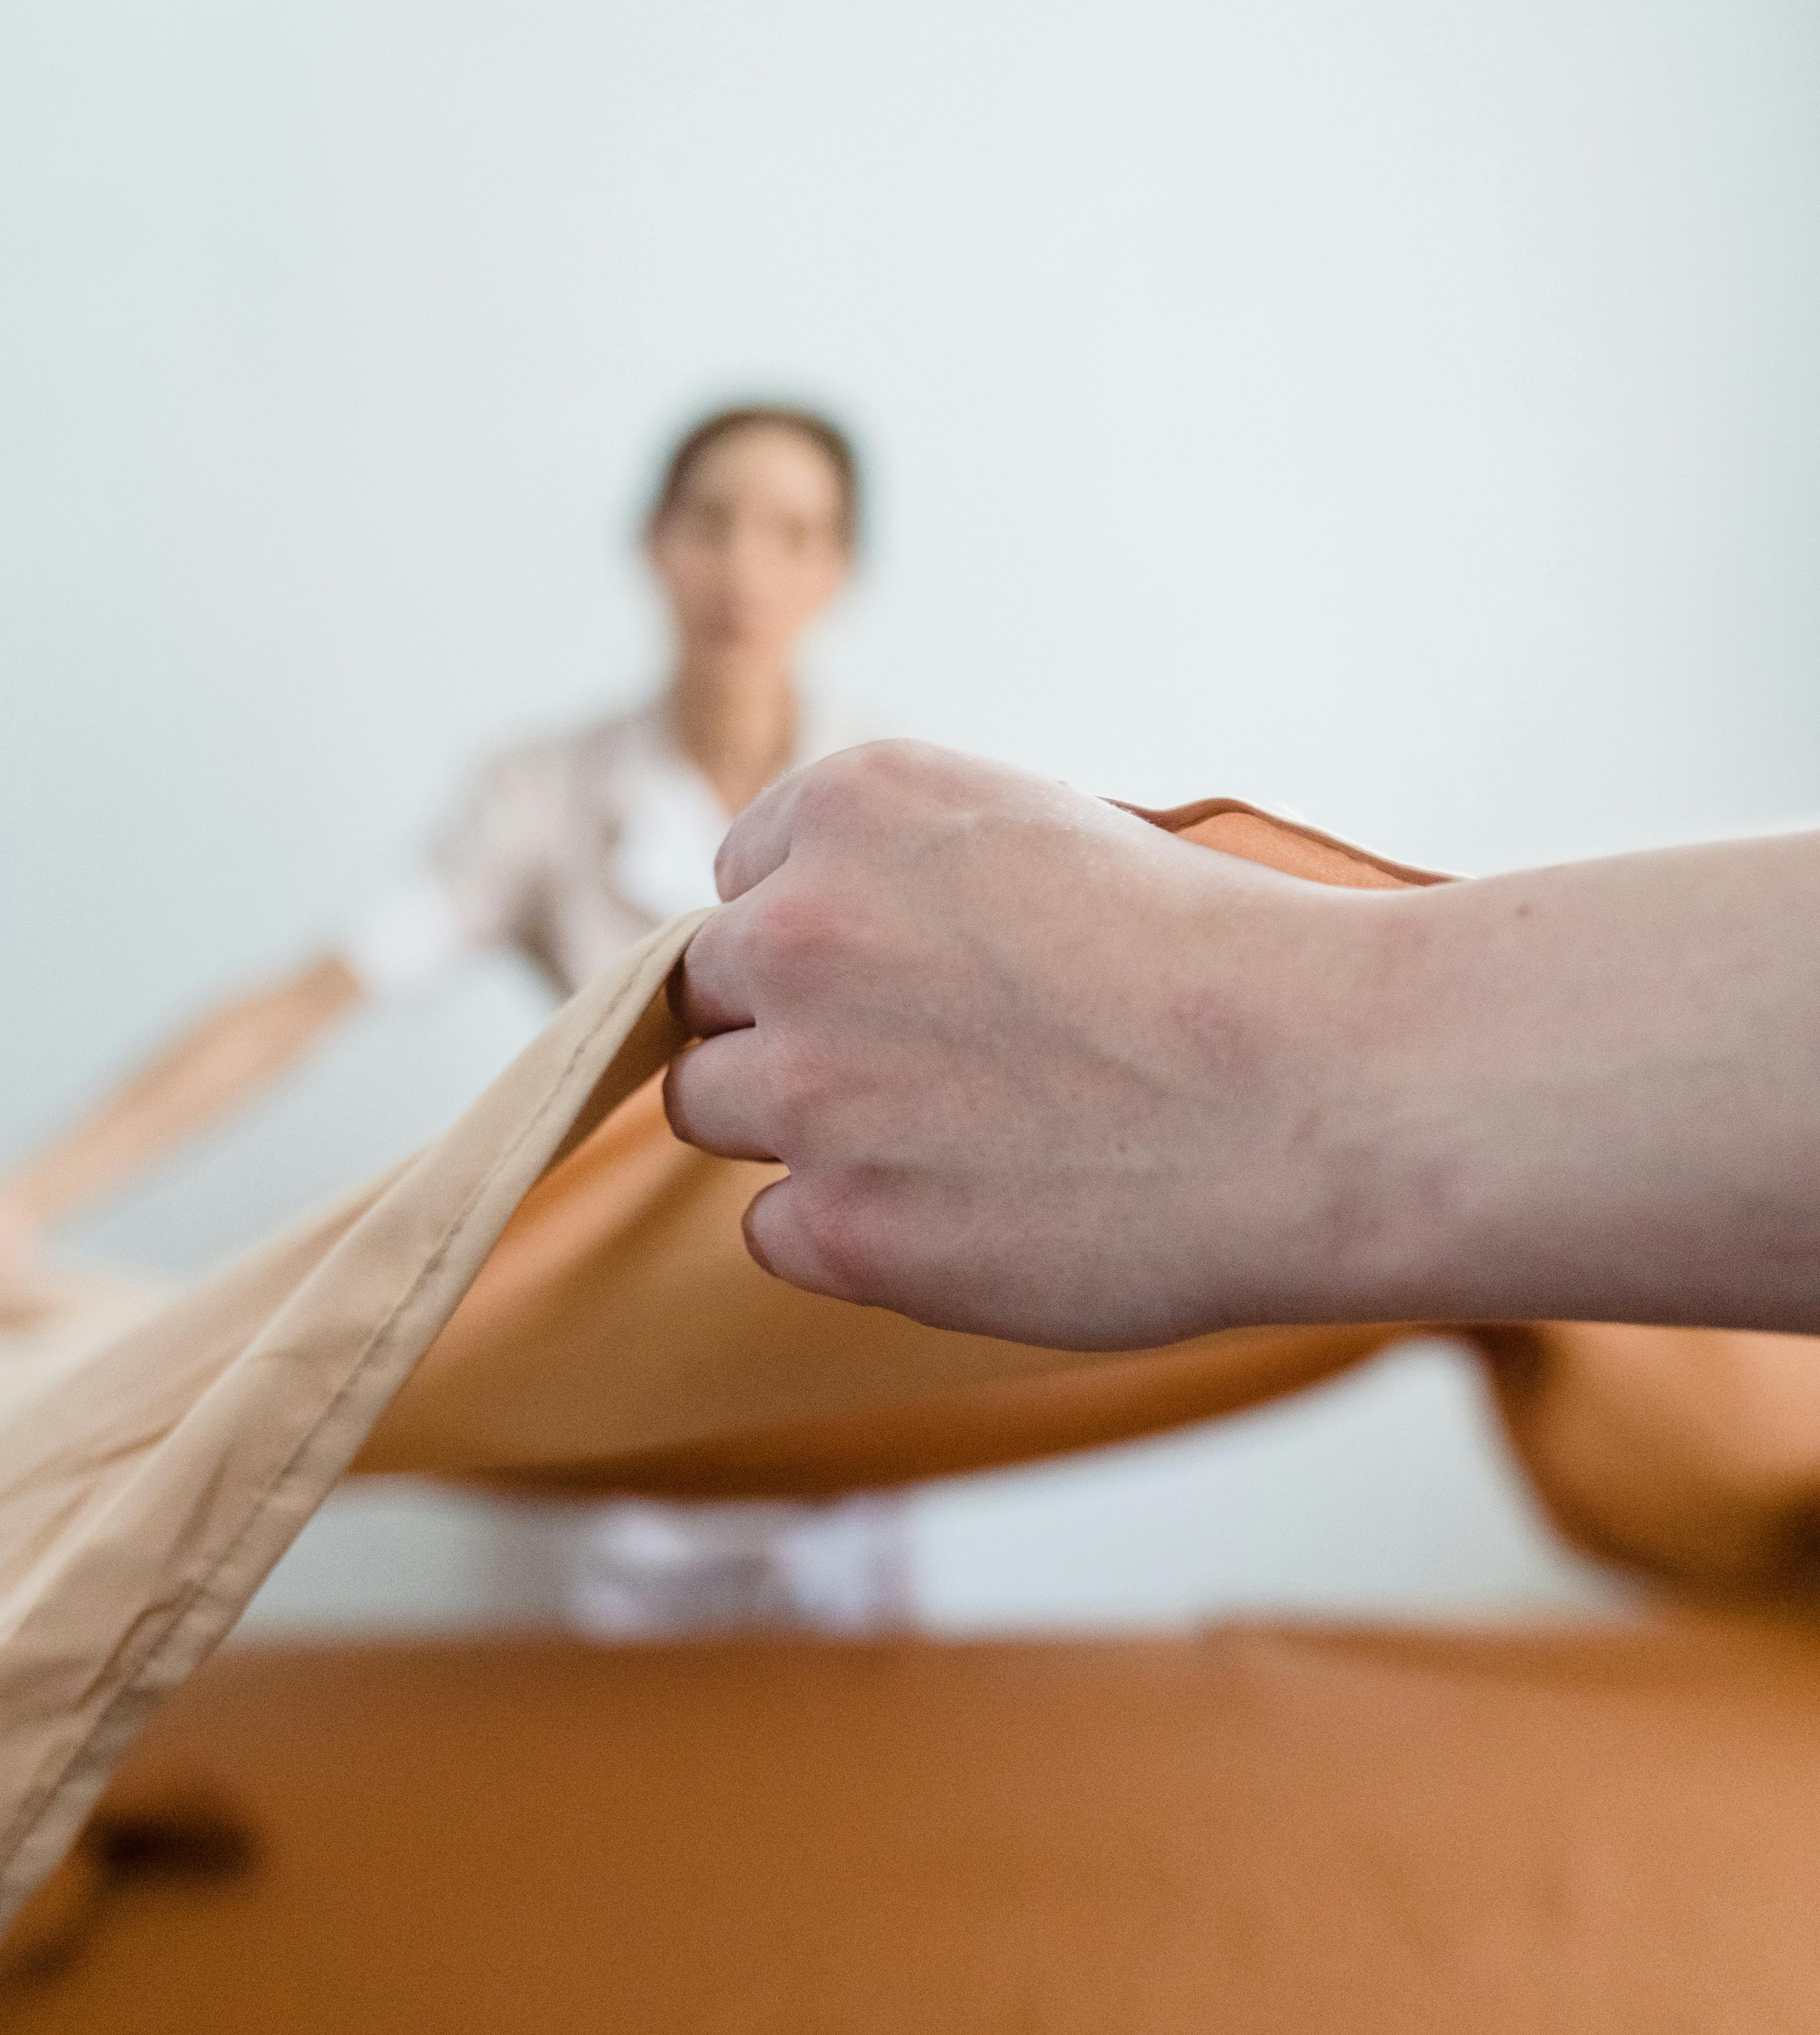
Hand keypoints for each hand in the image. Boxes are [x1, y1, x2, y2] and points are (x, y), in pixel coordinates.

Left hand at [664, 743, 1384, 1349]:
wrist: (1321, 1090)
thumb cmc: (1223, 963)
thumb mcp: (1049, 836)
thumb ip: (914, 875)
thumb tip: (839, 935)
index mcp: (856, 803)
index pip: (746, 880)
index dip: (827, 936)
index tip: (912, 974)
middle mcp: (800, 928)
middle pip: (713, 995)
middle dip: (795, 1028)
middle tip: (924, 1069)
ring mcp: (808, 1084)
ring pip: (717, 1108)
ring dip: (807, 1129)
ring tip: (955, 1141)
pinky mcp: (839, 1225)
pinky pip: (773, 1231)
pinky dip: (848, 1232)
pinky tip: (966, 1215)